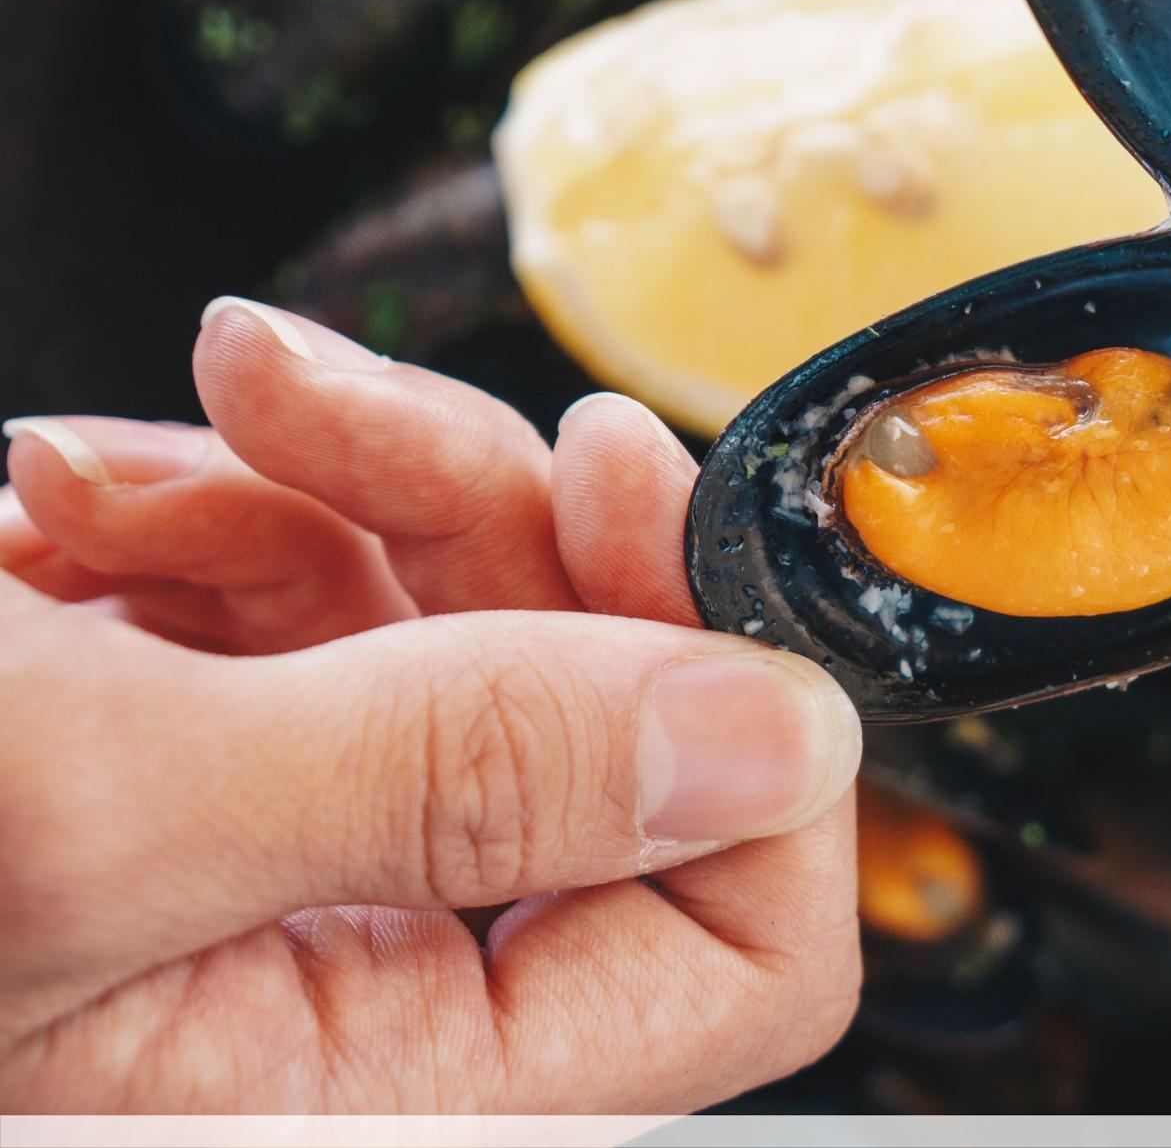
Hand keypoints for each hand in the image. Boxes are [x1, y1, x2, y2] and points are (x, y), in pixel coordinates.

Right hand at [0, 300, 862, 1111]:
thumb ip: (459, 775)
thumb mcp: (89, 808)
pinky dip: (224, 497)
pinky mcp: (213, 734)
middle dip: (485, 531)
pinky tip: (70, 498)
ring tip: (126, 462)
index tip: (661, 531)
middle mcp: (365, 985)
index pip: (740, 957)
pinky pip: (327, 578)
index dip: (749, 746)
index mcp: (380, 1083)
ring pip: (469, 616)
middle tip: (343, 412)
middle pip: (607, 725)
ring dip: (326, 486)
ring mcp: (294, 849)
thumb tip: (779, 732)